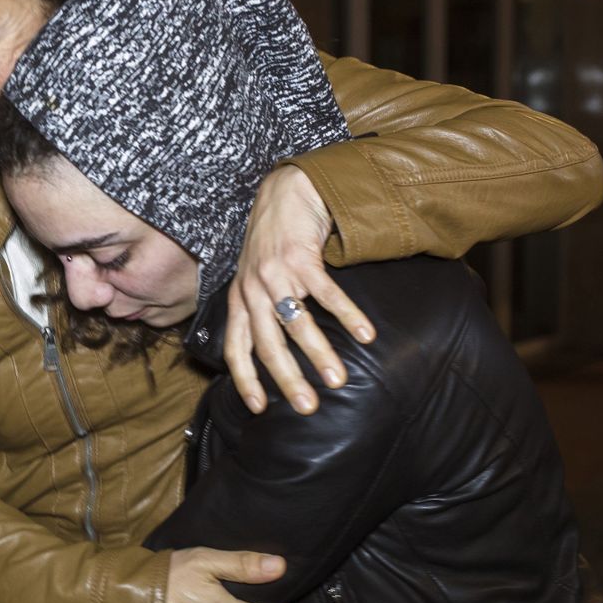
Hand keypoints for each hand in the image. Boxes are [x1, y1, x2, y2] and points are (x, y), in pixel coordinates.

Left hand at [227, 165, 375, 414]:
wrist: (284, 194)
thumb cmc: (272, 243)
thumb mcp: (254, 279)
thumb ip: (258, 312)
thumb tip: (274, 356)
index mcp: (240, 301)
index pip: (236, 349)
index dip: (245, 379)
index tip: (258, 409)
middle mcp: (252, 291)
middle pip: (268, 344)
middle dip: (288, 379)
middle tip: (307, 407)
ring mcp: (274, 274)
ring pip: (296, 323)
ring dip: (319, 354)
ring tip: (339, 380)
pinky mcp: (300, 258)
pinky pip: (327, 294)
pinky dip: (348, 316)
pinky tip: (366, 335)